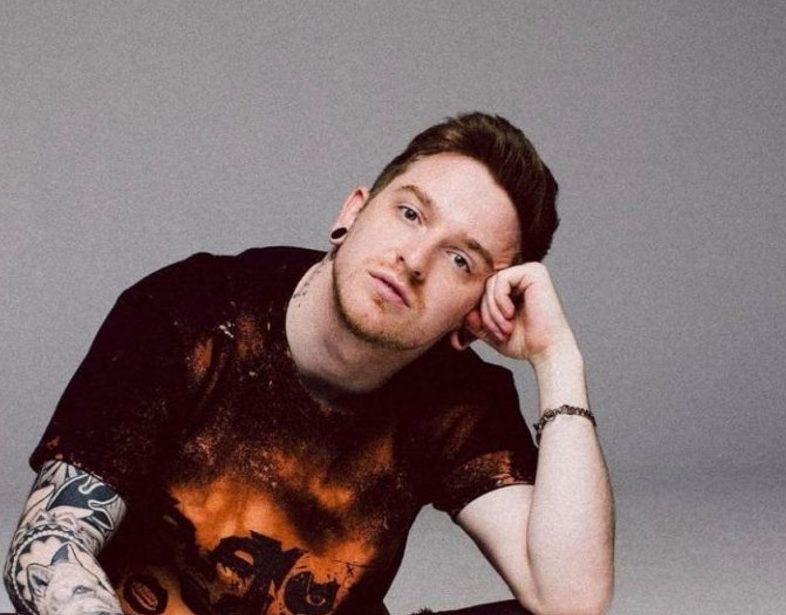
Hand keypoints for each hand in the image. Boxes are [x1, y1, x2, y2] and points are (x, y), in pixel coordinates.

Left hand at [462, 262, 578, 366]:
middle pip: (484, 286)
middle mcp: (520, 276)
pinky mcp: (534, 272)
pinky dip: (500, 300)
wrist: (547, 351)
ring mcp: (528, 271)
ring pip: (490, 283)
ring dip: (492, 310)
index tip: (483, 332)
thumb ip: (474, 320)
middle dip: (485, 313)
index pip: (480, 290)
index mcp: (511, 287)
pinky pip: (502, 279)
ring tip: (505, 328)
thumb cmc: (523, 342)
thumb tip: (463, 311)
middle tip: (497, 333)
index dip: (477, 311)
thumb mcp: (490, 330)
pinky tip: (510, 315)